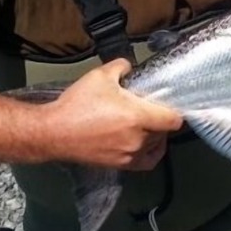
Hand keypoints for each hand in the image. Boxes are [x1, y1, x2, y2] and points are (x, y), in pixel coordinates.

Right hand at [42, 59, 183, 169]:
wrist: (54, 132)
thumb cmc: (76, 106)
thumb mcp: (100, 76)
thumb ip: (121, 66)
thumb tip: (129, 66)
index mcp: (138, 117)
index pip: (174, 119)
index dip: (176, 110)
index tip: (170, 103)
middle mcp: (138, 139)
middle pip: (165, 131)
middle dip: (160, 119)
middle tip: (150, 108)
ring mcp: (130, 154)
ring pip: (155, 145)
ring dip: (154, 134)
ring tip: (143, 123)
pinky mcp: (120, 164)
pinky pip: (146, 162)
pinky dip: (150, 153)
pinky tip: (146, 144)